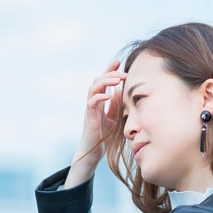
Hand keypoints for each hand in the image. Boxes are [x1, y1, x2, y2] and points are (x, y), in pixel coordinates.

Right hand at [65, 61, 125, 187]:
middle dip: (110, 74)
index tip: (119, 62)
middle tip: (123, 74)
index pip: (103, 80)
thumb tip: (121, 91)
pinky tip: (109, 95)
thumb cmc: (103, 135)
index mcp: (99, 100)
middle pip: (98, 80)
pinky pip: (91, 102)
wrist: (94, 151)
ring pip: (93, 88)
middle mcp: (93, 101)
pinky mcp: (89, 116)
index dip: (109, 70)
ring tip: (117, 80)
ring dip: (105, 82)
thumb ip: (115, 104)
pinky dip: (100, 97)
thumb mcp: (113, 117)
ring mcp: (90, 108)